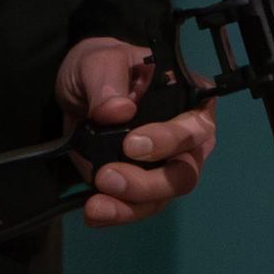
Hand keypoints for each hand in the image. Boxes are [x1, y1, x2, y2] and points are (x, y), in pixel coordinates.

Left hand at [56, 36, 215, 227]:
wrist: (77, 91)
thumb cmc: (101, 68)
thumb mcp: (98, 60)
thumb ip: (108, 80)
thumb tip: (117, 110)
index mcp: (189, 99)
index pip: (196, 124)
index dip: (170, 139)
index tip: (132, 144)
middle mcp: (186, 138)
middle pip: (184, 171)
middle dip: (148, 182)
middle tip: (108, 176)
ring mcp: (164, 166)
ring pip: (162, 197)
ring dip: (130, 206)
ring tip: (96, 205)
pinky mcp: (140, 186)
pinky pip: (137, 207)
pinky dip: (116, 213)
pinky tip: (94, 212)